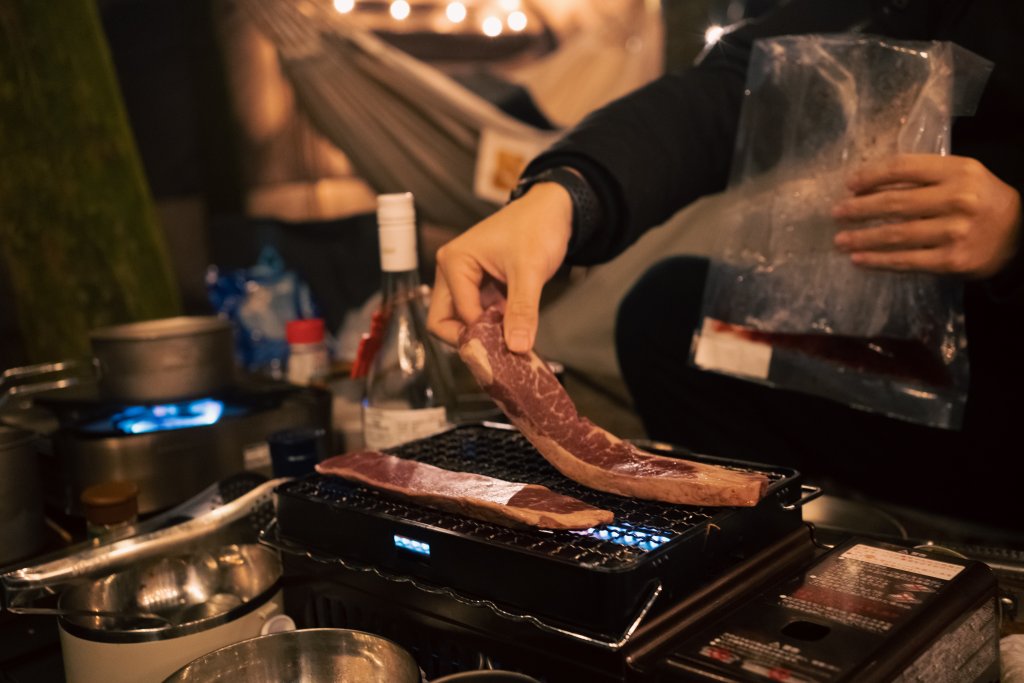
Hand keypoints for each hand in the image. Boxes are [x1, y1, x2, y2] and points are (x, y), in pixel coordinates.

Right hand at [427, 183, 572, 352]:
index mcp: (454, 262)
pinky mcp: (480, 286)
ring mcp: (465, 280)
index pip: (455, 315)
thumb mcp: (530, 271)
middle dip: (470, 339)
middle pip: (444, 321)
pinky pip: (479, 315)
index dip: (479, 336)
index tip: (506, 351)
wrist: (553, 209)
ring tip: (511, 343)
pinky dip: (493, 327)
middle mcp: (452, 271)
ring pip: (462, 321)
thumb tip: (517, 346)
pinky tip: (514, 332)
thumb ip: (522, 310)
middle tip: (499, 352)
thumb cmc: (537, 227)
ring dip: (484, 334)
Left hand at [832, 154, 1021, 278]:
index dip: (871, 176)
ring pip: (897, 235)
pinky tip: (859, 260)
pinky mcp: (952, 261)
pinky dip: (878, 260)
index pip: (904, 168)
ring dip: (862, 238)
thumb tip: (868, 185)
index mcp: (957, 171)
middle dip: (859, 209)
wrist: (1021, 233)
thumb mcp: (960, 177)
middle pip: (895, 203)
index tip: (849, 185)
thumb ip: (923, 177)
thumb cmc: (981, 200)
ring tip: (840, 240)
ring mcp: (955, 232)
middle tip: (836, 214)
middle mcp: (957, 199)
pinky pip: (907, 260)